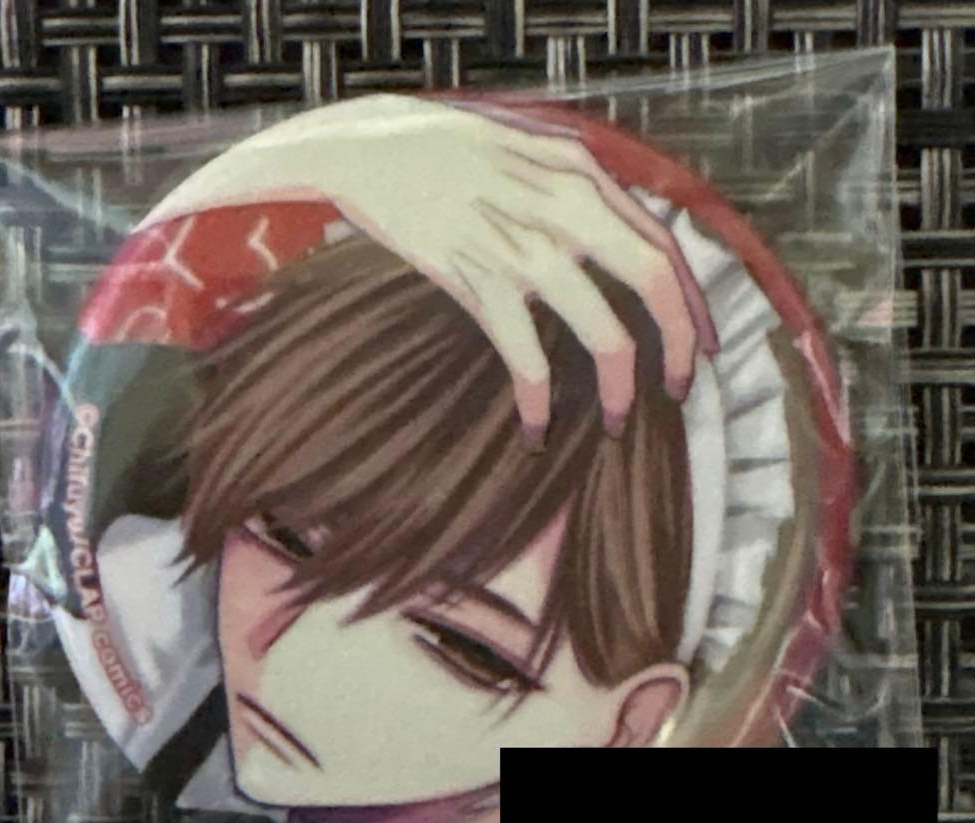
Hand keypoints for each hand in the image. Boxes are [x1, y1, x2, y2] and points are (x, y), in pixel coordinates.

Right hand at [140, 94, 718, 445]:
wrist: (370, 150)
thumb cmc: (445, 149)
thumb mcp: (529, 146)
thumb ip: (577, 185)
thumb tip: (621, 234)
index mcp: (582, 172)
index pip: (663, 241)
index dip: (692, 300)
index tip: (700, 344)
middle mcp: (566, 207)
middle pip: (652, 283)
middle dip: (677, 347)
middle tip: (675, 390)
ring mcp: (524, 247)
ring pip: (604, 334)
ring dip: (618, 390)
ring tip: (615, 422)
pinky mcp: (478, 282)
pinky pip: (527, 358)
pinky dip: (538, 402)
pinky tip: (537, 428)